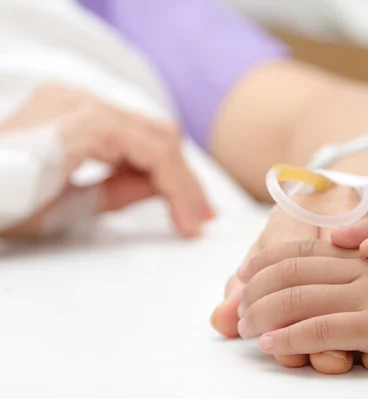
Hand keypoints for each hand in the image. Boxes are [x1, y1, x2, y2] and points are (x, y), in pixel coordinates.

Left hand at [0, 83, 213, 236]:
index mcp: (82, 125)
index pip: (156, 152)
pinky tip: (150, 186)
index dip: (182, 190)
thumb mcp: (61, 212)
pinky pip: (124, 128)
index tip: (193, 225)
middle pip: (159, 135)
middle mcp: (82, 100)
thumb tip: (162, 191)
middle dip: (184, 179)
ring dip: (168, 169)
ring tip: (182, 207)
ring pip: (147, 129)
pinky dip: (142, 157)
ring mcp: (75, 98)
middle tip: (199, 217)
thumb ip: (119, 195)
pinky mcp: (71, 106)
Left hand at [238, 240, 367, 372]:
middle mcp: (366, 268)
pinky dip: (292, 338)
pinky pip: (325, 329)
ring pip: (301, 297)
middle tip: (235, 308)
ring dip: (264, 314)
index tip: (243, 276)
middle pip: (293, 270)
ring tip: (243, 328)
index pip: (303, 251)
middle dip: (255, 289)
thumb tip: (338, 294)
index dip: (267, 261)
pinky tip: (272, 346)